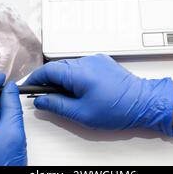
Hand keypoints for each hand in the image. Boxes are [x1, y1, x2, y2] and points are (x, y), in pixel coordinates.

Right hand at [24, 54, 172, 136]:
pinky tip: (78, 88)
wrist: (143, 102)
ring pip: (69, 66)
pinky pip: (81, 65)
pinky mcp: (103, 61)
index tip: (29, 87)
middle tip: (45, 96)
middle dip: (48, 80)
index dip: (35, 78)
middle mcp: (87, 61)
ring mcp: (96, 60)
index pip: (48, 70)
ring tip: (65, 95)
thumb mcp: (81, 113)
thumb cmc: (118, 109)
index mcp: (79, 73)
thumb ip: (57, 105)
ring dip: (62, 78)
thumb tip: (41, 101)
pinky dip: (74, 75)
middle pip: (57, 66)